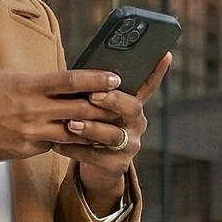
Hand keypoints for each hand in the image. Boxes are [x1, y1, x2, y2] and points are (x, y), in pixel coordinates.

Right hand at [0, 67, 141, 169]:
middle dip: (105, 108)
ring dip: (95, 131)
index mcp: (28, 85)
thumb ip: (34, 80)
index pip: (70, 80)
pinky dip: (70, 142)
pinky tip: (84, 142)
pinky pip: (54, 146)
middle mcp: (33, 110)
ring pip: (73, 132)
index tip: (115, 78)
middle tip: (126, 105)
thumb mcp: (5, 78)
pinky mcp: (27, 151)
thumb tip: (57, 79)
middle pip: (80, 108)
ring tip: (114, 129)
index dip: (97, 80)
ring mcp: (31, 133)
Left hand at [53, 51, 171, 204]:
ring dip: (91, 128)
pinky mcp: (117, 165)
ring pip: (113, 135)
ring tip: (70, 123)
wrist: (96, 167)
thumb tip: (81, 70)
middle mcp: (137, 124)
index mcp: (133, 106)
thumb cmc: (93, 127)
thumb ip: (96, 92)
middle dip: (113, 101)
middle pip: (132, 109)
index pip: (148, 85)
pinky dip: (74, 150)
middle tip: (93, 96)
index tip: (164, 54)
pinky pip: (95, 157)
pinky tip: (57, 144)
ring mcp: (130, 146)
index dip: (157, 71)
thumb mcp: (98, 109)